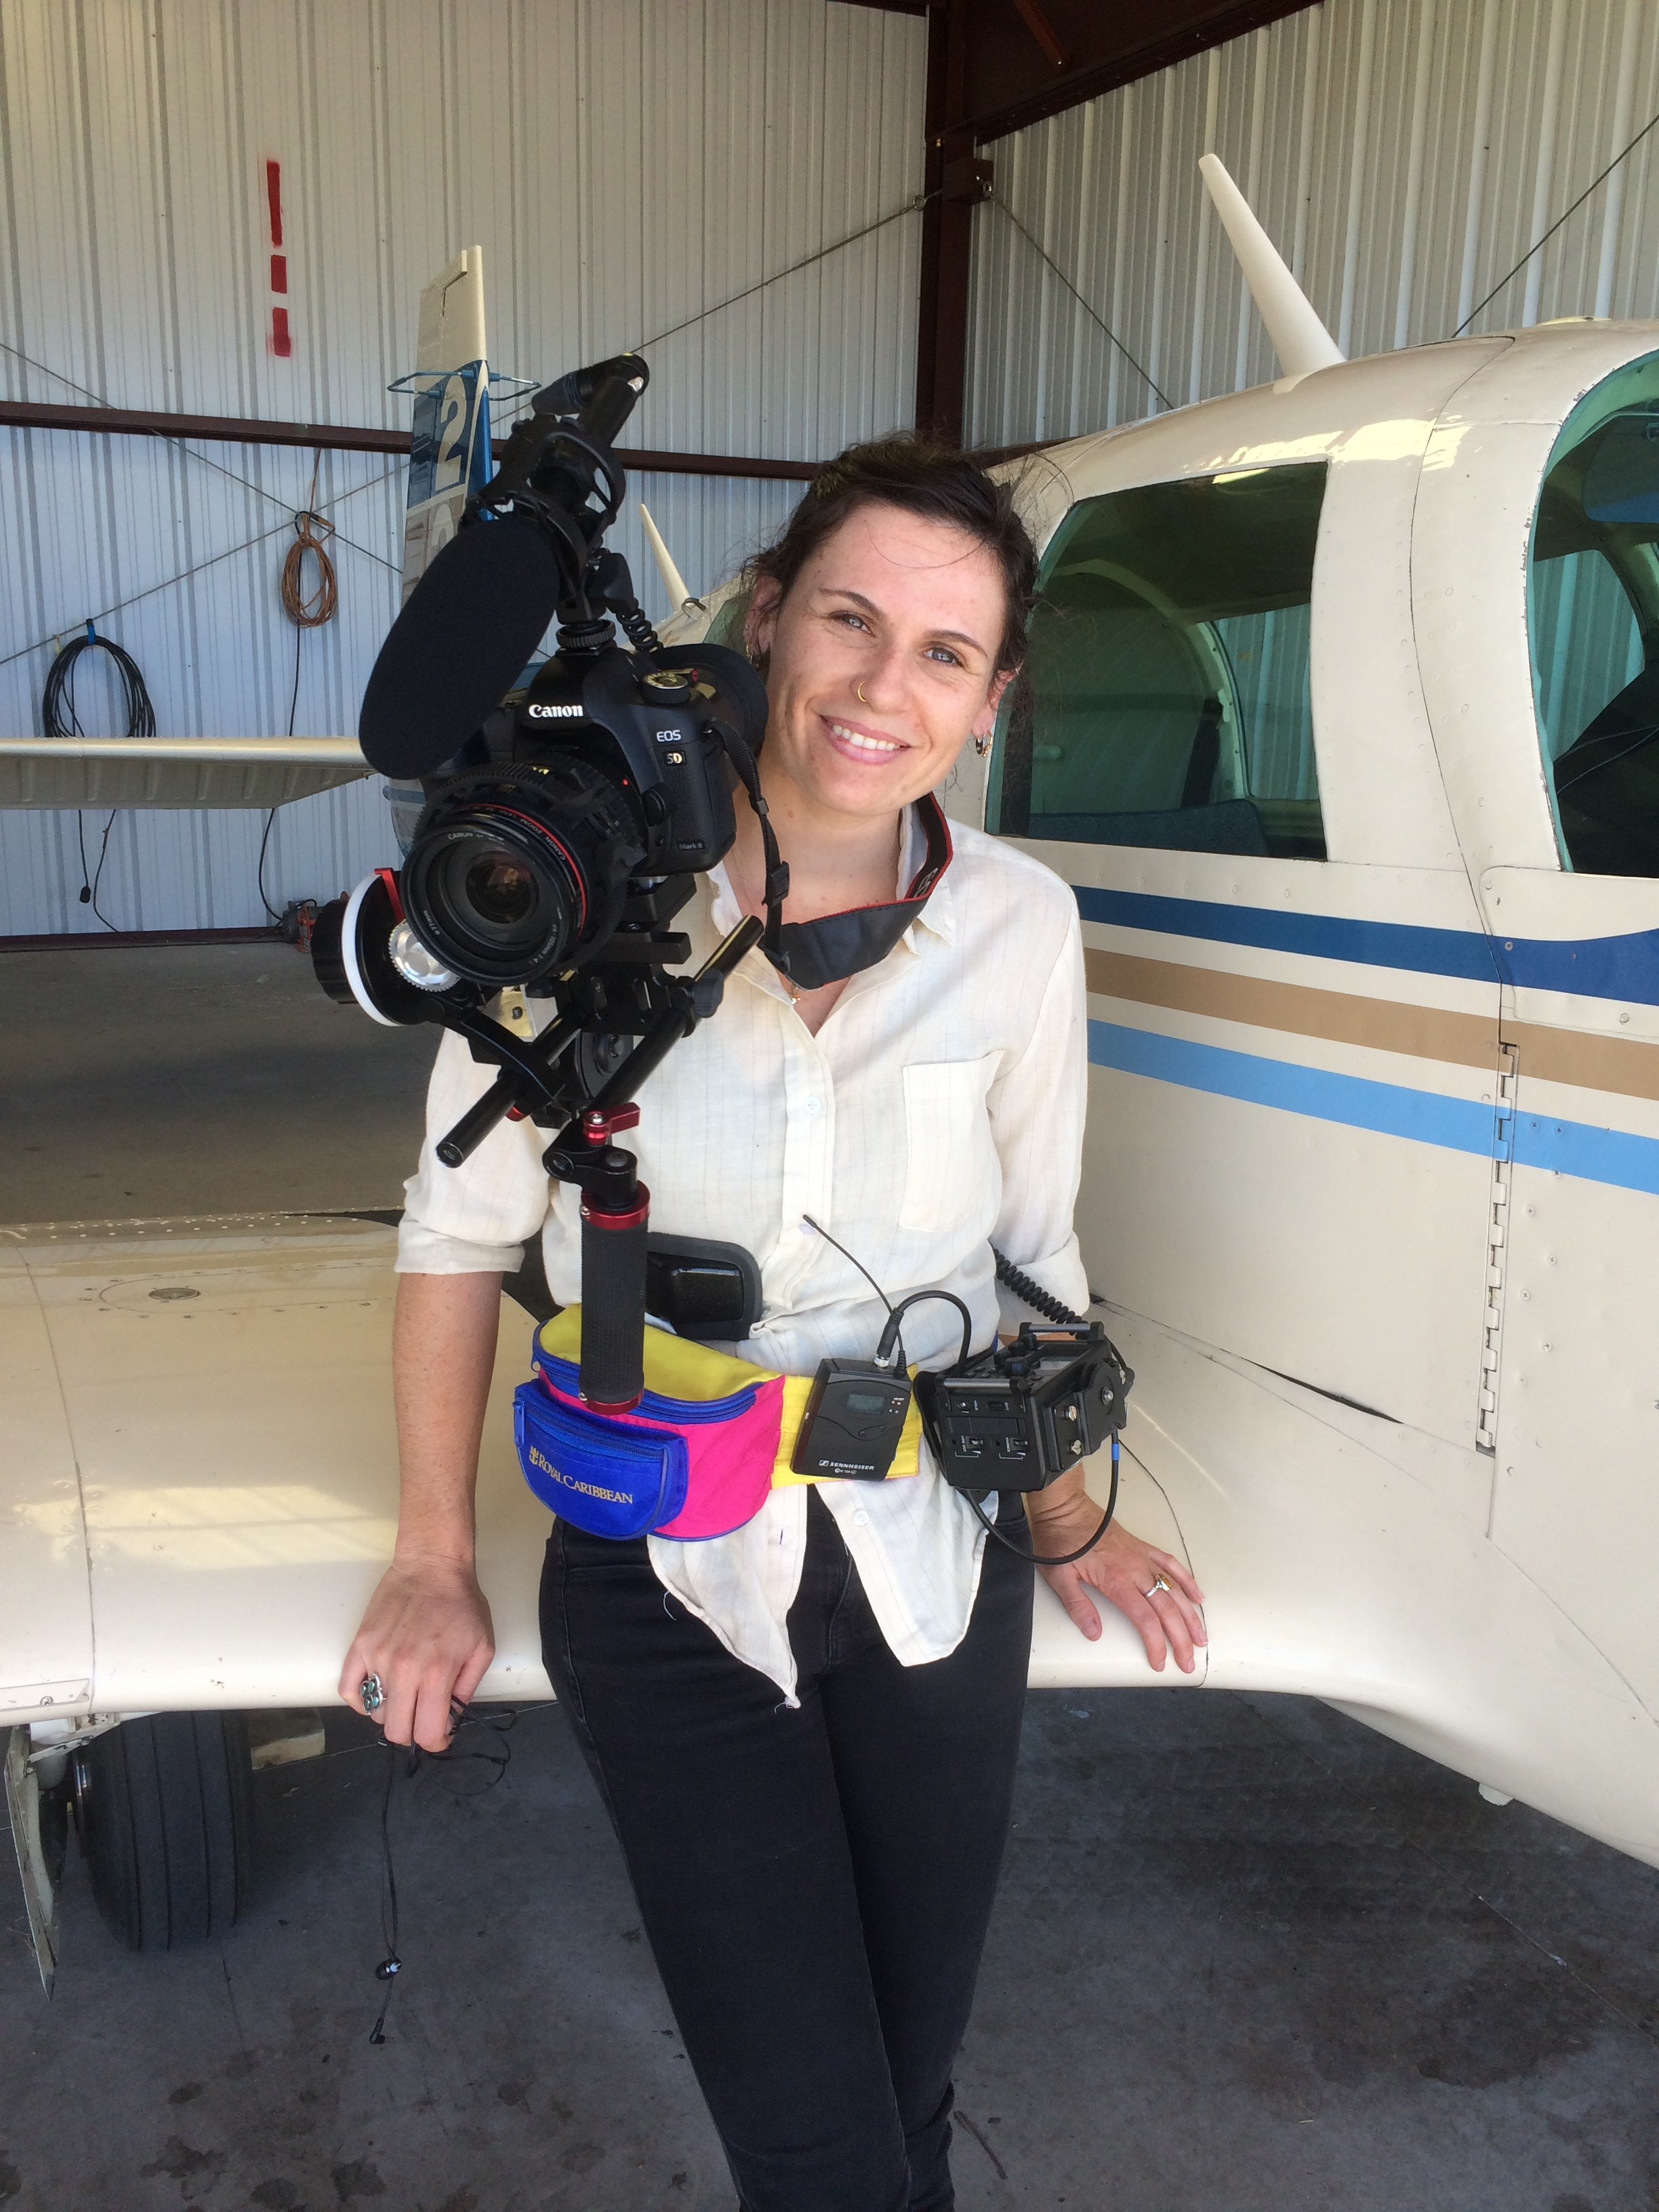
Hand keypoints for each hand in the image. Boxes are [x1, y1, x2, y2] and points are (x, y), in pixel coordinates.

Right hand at [338, 1551, 495, 1751]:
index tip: (442, 1734)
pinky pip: (348, 1690)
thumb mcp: (482, 1648)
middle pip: (397, 1731)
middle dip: (413, 1733)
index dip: (437, 1742)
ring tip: (406, 1693)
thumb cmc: (461, 1605)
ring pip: (375, 1713)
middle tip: (423, 1717)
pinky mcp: (359, 1646)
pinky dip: (362, 1699)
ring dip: (392, 1712)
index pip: (427, 1734)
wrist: (432, 1567)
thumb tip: (451, 1720)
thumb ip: (467, 1689)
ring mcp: (377, 1659)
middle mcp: (403, 1672)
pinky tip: (378, 1690)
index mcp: (437, 1675)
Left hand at [1028, 1488, 1205, 1673]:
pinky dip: (1187, 1580)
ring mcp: (1142, 1558)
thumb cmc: (1060, 1541)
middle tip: (1187, 1663)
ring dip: (1190, 1616)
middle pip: (1166, 1610)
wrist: (1066, 1508)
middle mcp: (1135, 1570)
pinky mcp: (1143, 1547)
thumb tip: (1094, 1633)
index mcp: (1116, 1581)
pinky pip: (1171, 1564)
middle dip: (1180, 1639)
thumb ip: (1078, 1606)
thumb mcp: (1059, 1577)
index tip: (1160, 1663)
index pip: (1145, 1620)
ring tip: (1200, 1638)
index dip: (1156, 1644)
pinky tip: (1198, 1597)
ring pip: (1175, 1590)